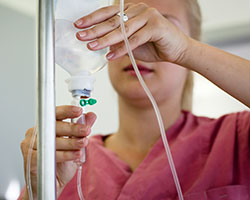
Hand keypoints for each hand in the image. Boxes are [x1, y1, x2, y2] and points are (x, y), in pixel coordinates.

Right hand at [20, 105, 96, 198]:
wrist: (53, 182)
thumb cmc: (61, 162)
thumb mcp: (75, 143)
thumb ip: (82, 129)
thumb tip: (91, 115)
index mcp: (45, 126)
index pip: (54, 114)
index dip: (66, 111)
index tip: (79, 110)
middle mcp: (35, 133)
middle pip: (54, 126)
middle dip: (73, 128)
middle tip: (86, 130)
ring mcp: (29, 145)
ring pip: (52, 141)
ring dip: (71, 142)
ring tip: (83, 143)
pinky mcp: (30, 158)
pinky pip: (49, 155)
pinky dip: (65, 155)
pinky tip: (75, 155)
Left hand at [74, 3, 189, 63]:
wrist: (177, 50)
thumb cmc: (155, 45)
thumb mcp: (132, 44)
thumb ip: (119, 42)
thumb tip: (102, 46)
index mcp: (132, 11)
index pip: (109, 13)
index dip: (93, 19)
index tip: (79, 25)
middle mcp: (139, 10)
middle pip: (113, 20)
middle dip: (95, 29)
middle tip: (81, 36)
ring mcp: (148, 16)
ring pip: (122, 29)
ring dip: (106, 39)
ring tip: (92, 46)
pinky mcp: (156, 26)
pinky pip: (135, 39)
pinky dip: (122, 48)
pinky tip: (110, 56)